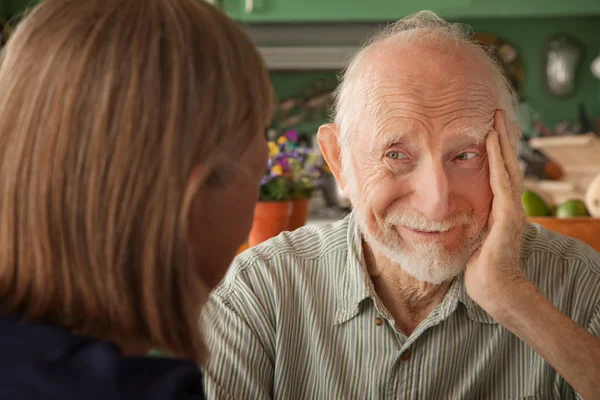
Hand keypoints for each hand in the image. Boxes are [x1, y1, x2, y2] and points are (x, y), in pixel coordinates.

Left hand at [465, 110, 527, 311]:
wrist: (493, 289)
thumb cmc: (477, 268)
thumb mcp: (470, 237)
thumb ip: (466, 221)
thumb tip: (447, 211)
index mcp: (501, 209)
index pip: (499, 173)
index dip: (495, 151)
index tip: (488, 129)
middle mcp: (510, 206)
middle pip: (507, 164)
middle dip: (502, 138)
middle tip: (496, 113)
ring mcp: (512, 210)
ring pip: (507, 167)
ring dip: (502, 141)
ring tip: (497, 118)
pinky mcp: (508, 217)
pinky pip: (502, 181)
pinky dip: (497, 160)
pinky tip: (492, 141)